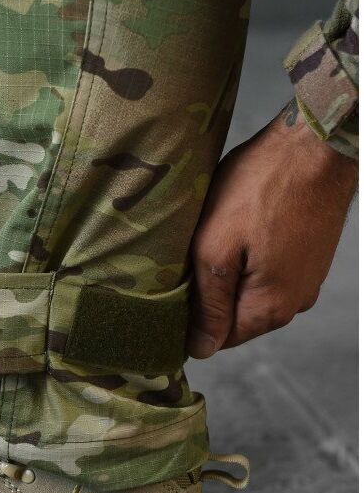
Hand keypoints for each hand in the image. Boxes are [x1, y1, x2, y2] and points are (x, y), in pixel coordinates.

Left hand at [188, 102, 356, 357]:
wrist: (316, 143)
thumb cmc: (261, 187)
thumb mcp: (216, 248)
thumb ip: (209, 305)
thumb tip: (201, 350)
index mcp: (269, 309)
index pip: (218, 341)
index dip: (191, 319)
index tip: (175, 286)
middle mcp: (294, 303)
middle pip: (236, 318)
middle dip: (210, 294)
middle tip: (193, 254)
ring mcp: (306, 280)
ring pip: (251, 293)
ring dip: (230, 274)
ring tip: (217, 237)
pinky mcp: (310, 257)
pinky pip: (269, 272)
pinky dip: (250, 258)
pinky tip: (240, 229)